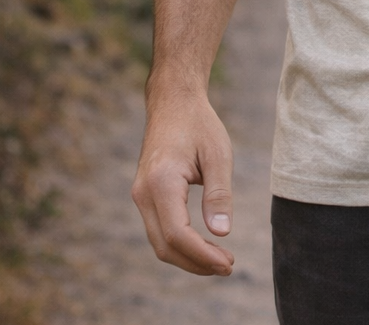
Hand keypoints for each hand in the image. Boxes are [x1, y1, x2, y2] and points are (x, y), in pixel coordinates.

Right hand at [132, 91, 235, 275]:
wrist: (173, 101)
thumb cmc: (199, 124)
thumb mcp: (218, 154)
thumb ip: (219, 194)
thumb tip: (222, 233)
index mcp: (161, 182)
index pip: (178, 234)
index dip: (202, 255)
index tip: (228, 263)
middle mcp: (143, 193)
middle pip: (165, 246)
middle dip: (196, 263)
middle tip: (228, 266)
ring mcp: (140, 196)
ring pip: (159, 242)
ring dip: (188, 257)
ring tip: (220, 260)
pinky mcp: (145, 196)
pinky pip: (159, 230)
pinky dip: (180, 244)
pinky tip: (204, 245)